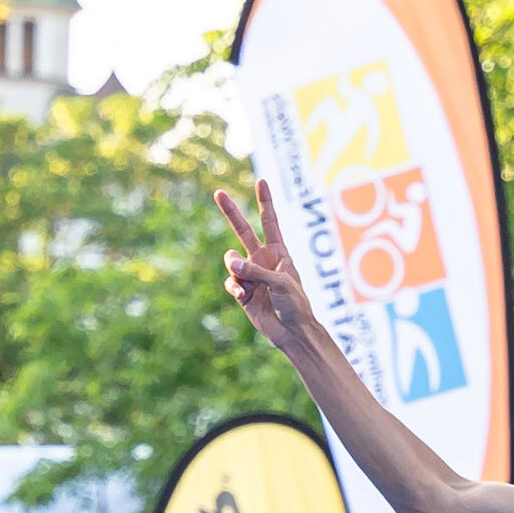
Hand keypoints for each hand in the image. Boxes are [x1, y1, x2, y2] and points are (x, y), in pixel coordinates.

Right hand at [216, 182, 324, 353]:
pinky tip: (243, 294)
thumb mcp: (281, 283)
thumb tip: (230, 262)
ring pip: (231, 260)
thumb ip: (255, 271)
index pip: (270, 221)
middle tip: (218, 192)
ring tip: (245, 282)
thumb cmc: (295, 305)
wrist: (292, 332)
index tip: (261, 181)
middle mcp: (262, 260)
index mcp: (279, 252)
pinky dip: (234, 286)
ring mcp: (251, 275)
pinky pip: (230, 282)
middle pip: (242, 230)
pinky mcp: (242, 292)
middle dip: (230, 212)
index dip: (265, 201)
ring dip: (235, 268)